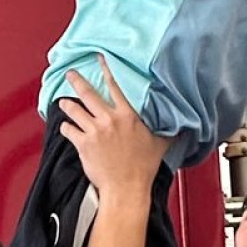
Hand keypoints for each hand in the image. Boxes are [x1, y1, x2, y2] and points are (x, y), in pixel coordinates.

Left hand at [58, 63, 167, 199]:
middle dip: (76, 81)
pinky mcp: (83, 144)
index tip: (99, 59)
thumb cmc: (142, 168)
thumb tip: (182, 126)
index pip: (115, 86)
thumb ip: (168, 130)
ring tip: (63, 101)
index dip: (106, 70)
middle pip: (88, 93)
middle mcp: (109, 120)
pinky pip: (68, 129)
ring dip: (66, 104)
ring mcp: (94, 131)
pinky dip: (65, 127)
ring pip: (74, 110)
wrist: (126, 187)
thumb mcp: (160, 144)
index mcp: (128, 116)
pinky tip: (65, 126)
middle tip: (70, 74)